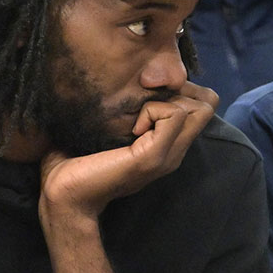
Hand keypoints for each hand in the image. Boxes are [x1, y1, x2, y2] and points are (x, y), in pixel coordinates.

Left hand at [39, 81, 217, 223]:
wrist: (64, 194)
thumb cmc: (76, 160)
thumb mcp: (107, 128)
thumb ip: (125, 110)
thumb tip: (128, 78)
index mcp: (166, 145)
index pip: (202, 105)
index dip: (180, 89)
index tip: (148, 94)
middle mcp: (173, 152)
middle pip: (208, 104)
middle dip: (179, 89)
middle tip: (146, 100)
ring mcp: (167, 156)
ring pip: (200, 108)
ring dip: (166, 99)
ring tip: (138, 116)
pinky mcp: (153, 157)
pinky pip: (174, 115)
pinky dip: (153, 109)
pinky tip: (132, 127)